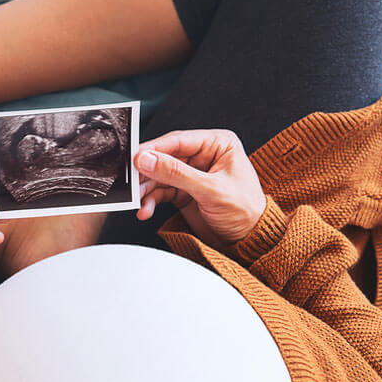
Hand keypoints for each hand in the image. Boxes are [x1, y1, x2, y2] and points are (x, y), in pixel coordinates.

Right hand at [135, 129, 266, 247]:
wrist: (250, 241)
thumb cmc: (245, 211)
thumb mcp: (210, 190)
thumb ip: (177, 173)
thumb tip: (146, 159)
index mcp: (217, 144)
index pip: (179, 140)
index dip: (154, 148)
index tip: (134, 157)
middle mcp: (203, 155)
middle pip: (165, 157)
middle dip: (147, 171)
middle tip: (130, 181)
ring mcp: (192, 173)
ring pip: (160, 175)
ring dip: (146, 188)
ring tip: (137, 200)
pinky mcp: (184, 191)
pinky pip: (161, 191)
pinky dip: (151, 200)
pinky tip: (146, 210)